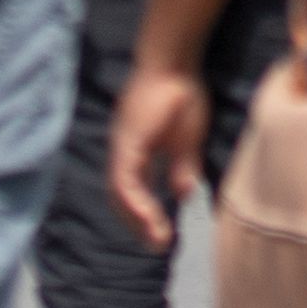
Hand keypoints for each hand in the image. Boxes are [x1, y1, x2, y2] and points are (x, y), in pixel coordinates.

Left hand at [108, 60, 208, 251]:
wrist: (175, 62)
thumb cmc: (182, 94)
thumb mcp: (187, 140)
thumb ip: (182, 168)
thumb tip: (181, 194)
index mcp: (135, 151)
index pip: (131, 191)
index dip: (143, 214)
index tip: (161, 236)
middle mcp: (123, 151)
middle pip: (120, 197)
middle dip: (138, 224)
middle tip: (157, 246)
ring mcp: (122, 146)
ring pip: (119, 192)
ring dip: (137, 219)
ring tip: (157, 239)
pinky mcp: (127, 141)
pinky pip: (125, 179)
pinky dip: (135, 202)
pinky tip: (150, 217)